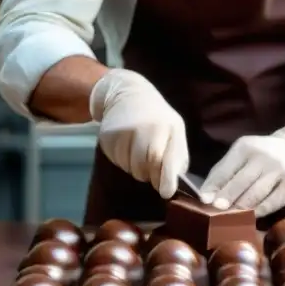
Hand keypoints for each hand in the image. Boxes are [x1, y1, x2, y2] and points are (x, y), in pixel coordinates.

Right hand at [89, 68, 188, 198]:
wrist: (127, 93)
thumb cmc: (157, 116)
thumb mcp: (174, 129)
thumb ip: (177, 155)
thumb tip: (175, 181)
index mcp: (167, 127)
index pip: (163, 159)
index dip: (166, 179)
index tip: (166, 192)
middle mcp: (144, 128)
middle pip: (145, 167)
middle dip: (149, 174)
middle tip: (151, 167)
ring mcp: (123, 132)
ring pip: (130, 167)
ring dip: (136, 168)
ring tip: (139, 151)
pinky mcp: (107, 136)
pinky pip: (116, 161)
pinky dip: (123, 161)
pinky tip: (127, 146)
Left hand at [199, 126, 284, 216]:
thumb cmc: (261, 156)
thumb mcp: (243, 154)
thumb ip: (225, 171)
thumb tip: (206, 197)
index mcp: (246, 147)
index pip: (225, 169)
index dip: (213, 186)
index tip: (204, 200)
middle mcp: (264, 156)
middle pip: (240, 183)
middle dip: (226, 199)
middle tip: (215, 212)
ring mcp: (280, 170)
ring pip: (255, 195)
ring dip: (240, 209)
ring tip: (229, 219)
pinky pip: (271, 203)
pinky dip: (258, 212)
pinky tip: (250, 217)